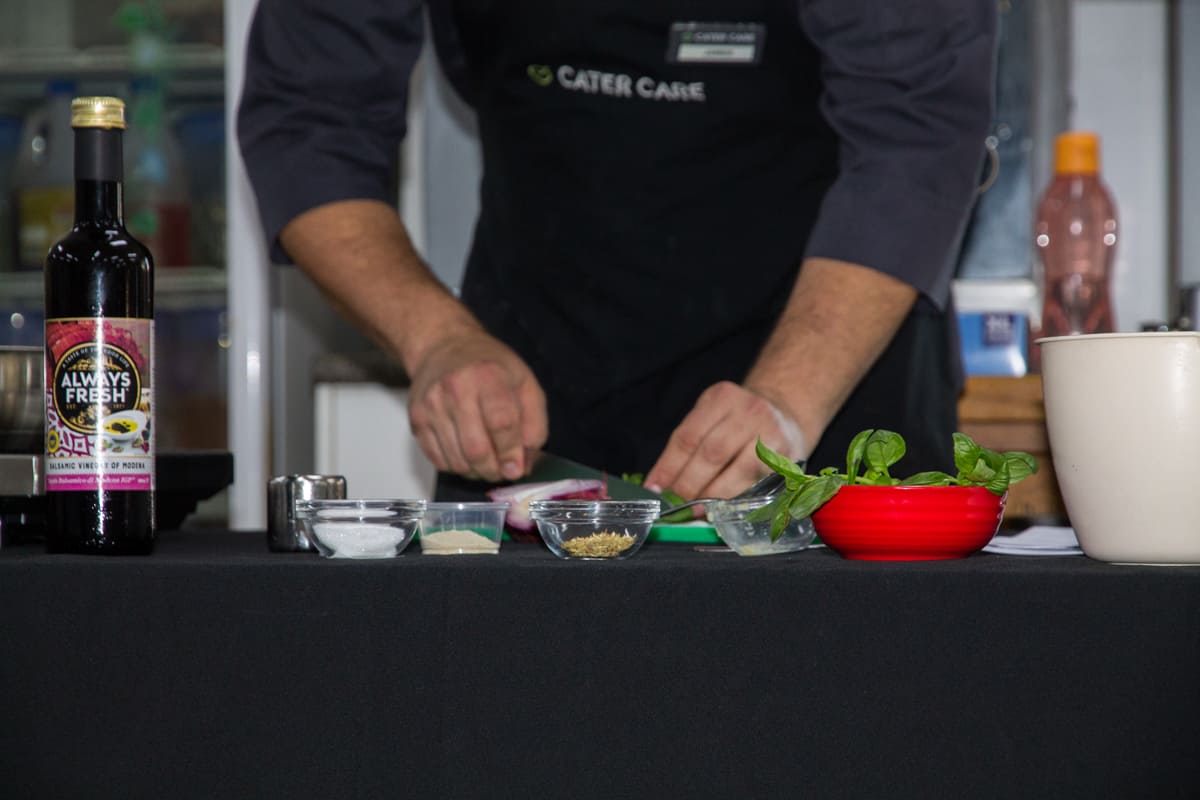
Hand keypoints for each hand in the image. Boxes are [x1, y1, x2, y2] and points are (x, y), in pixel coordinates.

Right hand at [407, 329, 547, 481]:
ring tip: (486, 464)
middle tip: (502, 471)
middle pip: (476, 449)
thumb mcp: (524, 383)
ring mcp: (432, 405)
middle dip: (493, 470)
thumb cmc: (488, 366)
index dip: (511, 453)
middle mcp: (456, 389)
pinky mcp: (416, 419)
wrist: (443, 347)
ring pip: (456, 460)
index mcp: (488, 376)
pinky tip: (467, 456)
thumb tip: (526, 460)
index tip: (516, 468)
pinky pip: (438, 460)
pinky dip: (456, 467)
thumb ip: (534, 422)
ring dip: (476, 472)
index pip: (501, 424)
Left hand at [643, 381, 806, 501]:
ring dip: (713, 496)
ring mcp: (771, 434)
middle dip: (689, 484)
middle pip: (711, 454)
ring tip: (696, 509)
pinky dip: (736, 500)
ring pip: (737, 473)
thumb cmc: (738, 419)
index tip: (655, 488)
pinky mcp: (786, 457)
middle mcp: (749, 412)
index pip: (689, 436)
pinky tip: (722, 508)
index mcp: (722, 398)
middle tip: (675, 503)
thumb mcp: (711, 414)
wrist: (784, 413)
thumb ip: (689, 442)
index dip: (669, 466)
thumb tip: (660, 482)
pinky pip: (756, 484)